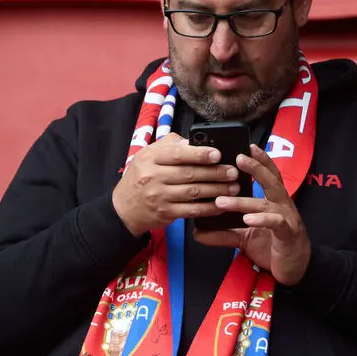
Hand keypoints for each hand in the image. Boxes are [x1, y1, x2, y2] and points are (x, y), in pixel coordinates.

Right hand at [111, 132, 241, 236]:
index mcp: (150, 158)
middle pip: (189, 174)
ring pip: (193, 192)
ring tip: (233, 187)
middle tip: (232, 172)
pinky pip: (192, 210)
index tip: (218, 154)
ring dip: (217, 190)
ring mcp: (159, 196)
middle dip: (215, 172)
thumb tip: (197, 142)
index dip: (199, 154)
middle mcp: (153, 177)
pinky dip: (209, 208)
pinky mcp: (165, 213)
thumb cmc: (141, 177)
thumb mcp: (147, 155)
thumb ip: (171, 146)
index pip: (177, 154)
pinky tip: (221, 204)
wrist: (123, 209)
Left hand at [192, 145, 310, 285]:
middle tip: (238, 157)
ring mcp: (287, 219)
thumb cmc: (272, 247)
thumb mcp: (243, 239)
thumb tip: (197, 232)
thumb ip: (223, 234)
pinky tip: (247, 219)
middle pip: (271, 181)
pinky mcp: (288, 235)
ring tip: (222, 200)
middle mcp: (282, 206)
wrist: (294, 269)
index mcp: (274, 202)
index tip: (247, 146)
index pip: (269, 176)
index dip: (260, 160)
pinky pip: (276, 224)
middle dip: (256, 168)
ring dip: (243, 201)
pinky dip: (262, 220)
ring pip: (266, 204)